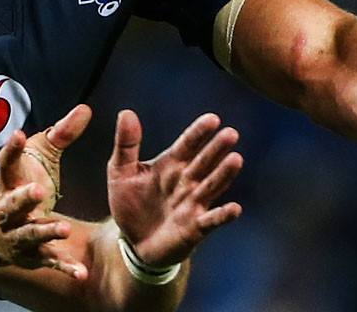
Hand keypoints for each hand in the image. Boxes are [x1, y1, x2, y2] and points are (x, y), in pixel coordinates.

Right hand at [0, 105, 92, 277]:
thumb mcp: (41, 154)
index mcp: (8, 180)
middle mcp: (8, 209)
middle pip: (13, 204)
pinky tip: (80, 272)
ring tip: (64, 228)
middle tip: (39, 190)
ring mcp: (17, 234)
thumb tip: (86, 108)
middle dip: (24, 198)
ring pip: (30, 234)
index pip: (6, 162)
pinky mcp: (31, 254)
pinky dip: (64, 267)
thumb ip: (62, 133)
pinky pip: (49, 260)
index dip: (12, 149)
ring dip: (46, 231)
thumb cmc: (24, 181)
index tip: (19, 135)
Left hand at [107, 110, 242, 267]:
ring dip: (224, 174)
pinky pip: (211, 221)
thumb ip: (126, 145)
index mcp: (170, 164)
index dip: (199, 132)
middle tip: (230, 133)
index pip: (187, 144)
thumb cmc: (130, 204)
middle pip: (204, 162)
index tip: (212, 119)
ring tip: (236, 159)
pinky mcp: (194, 228)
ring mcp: (193, 204)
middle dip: (217, 148)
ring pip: (211, 186)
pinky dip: (223, 215)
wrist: (132, 243)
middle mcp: (186, 181)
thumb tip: (126, 112)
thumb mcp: (120, 172)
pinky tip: (235, 208)